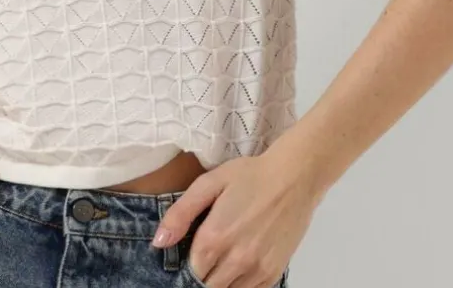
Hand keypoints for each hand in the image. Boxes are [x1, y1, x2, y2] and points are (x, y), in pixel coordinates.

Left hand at [152, 148, 323, 286]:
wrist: (294, 178)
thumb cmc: (250, 176)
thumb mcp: (209, 182)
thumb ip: (181, 212)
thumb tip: (158, 242)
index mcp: (214, 237)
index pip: (189, 271)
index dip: (186, 264)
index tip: (189, 253)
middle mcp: (235, 260)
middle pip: (207, 285)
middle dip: (202, 274)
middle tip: (205, 255)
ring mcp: (256, 270)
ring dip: (219, 281)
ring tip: (221, 259)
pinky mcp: (273, 273)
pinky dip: (239, 285)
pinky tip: (237, 266)